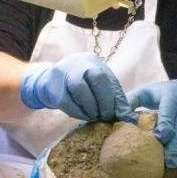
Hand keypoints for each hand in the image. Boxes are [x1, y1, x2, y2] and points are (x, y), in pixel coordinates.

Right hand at [19, 52, 134, 121]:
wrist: (47, 82)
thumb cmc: (80, 85)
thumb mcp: (95, 85)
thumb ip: (112, 96)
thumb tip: (129, 115)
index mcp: (91, 60)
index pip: (105, 77)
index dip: (114, 97)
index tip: (119, 113)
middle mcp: (76, 62)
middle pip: (95, 79)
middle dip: (104, 101)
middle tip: (107, 117)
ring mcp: (62, 73)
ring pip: (80, 90)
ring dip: (91, 108)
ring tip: (96, 117)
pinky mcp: (52, 88)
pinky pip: (67, 102)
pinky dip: (78, 112)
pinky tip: (84, 116)